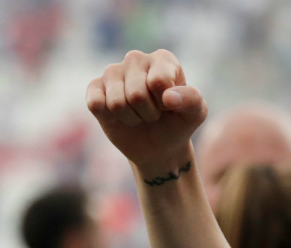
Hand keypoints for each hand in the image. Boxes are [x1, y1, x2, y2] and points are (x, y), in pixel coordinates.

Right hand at [86, 49, 207, 174]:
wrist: (158, 145)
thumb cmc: (178, 124)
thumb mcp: (195, 115)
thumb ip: (191, 101)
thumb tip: (168, 97)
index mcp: (163, 59)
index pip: (158, 81)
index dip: (164, 104)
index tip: (169, 106)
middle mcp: (136, 59)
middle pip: (136, 94)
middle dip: (148, 114)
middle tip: (154, 114)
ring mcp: (113, 71)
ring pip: (116, 103)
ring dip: (131, 118)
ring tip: (139, 115)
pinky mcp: (95, 87)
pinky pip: (96, 104)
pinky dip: (109, 118)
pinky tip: (118, 116)